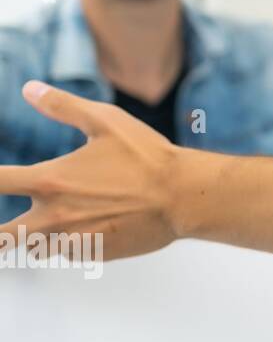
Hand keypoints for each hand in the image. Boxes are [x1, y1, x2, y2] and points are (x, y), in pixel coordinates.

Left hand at [0, 80, 181, 260]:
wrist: (184, 197)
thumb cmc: (148, 157)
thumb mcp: (106, 121)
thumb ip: (62, 106)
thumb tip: (29, 89)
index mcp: (51, 180)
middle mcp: (55, 215)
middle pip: (0, 238)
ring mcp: (72, 239)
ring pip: (32, 247)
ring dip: (30, 236)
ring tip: (37, 224)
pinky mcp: (92, 253)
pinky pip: (64, 252)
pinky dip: (62, 241)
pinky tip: (79, 226)